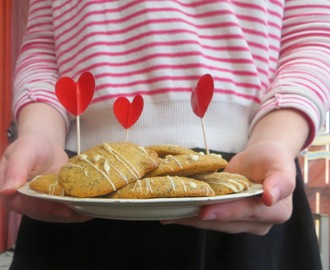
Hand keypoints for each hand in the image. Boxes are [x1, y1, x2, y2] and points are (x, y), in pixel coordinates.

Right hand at [0, 133, 90, 222]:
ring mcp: (41, 204)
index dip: (44, 209)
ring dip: (74, 213)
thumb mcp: (23, 152)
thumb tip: (7, 190)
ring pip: (57, 213)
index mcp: (11, 192)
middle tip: (85, 210)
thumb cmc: (32, 145)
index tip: (63, 209)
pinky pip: (66, 208)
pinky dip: (79, 208)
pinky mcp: (54, 202)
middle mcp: (25, 202)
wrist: (45, 145)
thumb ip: (15, 169)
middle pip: (44, 213)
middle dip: (65, 212)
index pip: (25, 206)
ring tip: (93, 210)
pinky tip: (93, 206)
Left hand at [161, 140, 294, 234]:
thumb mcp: (280, 163)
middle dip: (201, 217)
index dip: (227, 212)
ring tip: (168, 214)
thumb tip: (271, 197)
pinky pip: (209, 217)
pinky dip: (191, 216)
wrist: (262, 160)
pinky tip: (173, 214)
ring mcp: (241, 222)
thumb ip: (280, 180)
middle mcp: (258, 223)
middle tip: (175, 212)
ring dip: (191, 219)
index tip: (205, 211)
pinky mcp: (227, 217)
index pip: (247, 212)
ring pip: (214, 223)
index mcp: (276, 212)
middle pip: (227, 222)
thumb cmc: (272, 158)